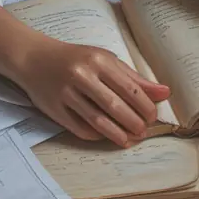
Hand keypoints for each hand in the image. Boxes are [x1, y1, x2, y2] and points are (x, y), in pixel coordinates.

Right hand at [16, 36, 170, 147]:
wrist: (34, 58)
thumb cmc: (76, 58)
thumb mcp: (105, 60)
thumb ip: (133, 78)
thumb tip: (164, 93)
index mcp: (98, 60)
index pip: (129, 88)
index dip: (145, 106)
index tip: (153, 116)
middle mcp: (82, 75)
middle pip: (115, 106)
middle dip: (134, 122)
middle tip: (144, 131)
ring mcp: (66, 93)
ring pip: (98, 121)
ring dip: (118, 134)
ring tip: (130, 139)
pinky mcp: (55, 109)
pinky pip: (80, 128)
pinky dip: (97, 135)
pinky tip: (108, 136)